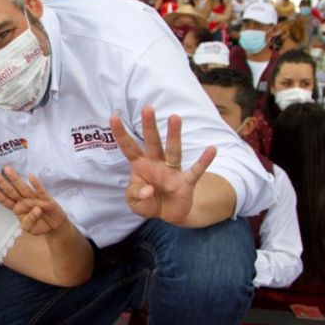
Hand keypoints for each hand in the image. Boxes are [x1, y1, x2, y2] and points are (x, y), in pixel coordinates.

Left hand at [0, 166, 67, 235]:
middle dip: (1, 181)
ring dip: (15, 179)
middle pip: (11, 190)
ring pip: (23, 188)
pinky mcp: (47, 199)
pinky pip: (40, 191)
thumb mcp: (30, 229)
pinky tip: (31, 176)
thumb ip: (29, 221)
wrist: (54, 227)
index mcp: (17, 208)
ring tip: (7, 169)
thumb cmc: (39, 225)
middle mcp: (24, 201)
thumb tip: (36, 209)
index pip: (4, 199)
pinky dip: (36, 184)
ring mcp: (35, 199)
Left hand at [110, 107, 215, 224]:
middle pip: (152, 142)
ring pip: (173, 150)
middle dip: (149, 126)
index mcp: (141, 165)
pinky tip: (212, 149)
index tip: (113, 117)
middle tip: (147, 108)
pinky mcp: (185, 182)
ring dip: (174, 135)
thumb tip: (148, 190)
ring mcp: (172, 171)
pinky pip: (195, 171)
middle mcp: (156, 164)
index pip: (129, 147)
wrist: (167, 215)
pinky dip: (204, 161)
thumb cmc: (148, 202)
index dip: (121, 134)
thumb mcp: (134, 202)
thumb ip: (135, 194)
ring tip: (174, 117)